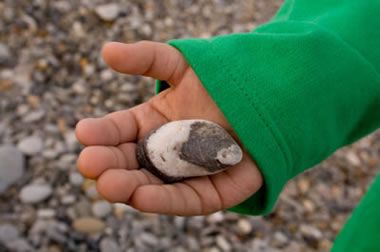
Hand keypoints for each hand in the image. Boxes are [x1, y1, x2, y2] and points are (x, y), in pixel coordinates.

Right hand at [75, 41, 262, 215]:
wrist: (267, 99)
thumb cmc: (220, 82)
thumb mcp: (181, 65)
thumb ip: (146, 58)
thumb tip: (106, 51)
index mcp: (150, 126)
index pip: (119, 132)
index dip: (101, 133)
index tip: (83, 132)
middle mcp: (162, 153)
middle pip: (129, 163)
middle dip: (108, 164)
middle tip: (89, 164)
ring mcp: (184, 175)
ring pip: (151, 185)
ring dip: (128, 187)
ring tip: (108, 184)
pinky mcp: (209, 193)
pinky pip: (184, 199)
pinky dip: (164, 200)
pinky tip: (140, 198)